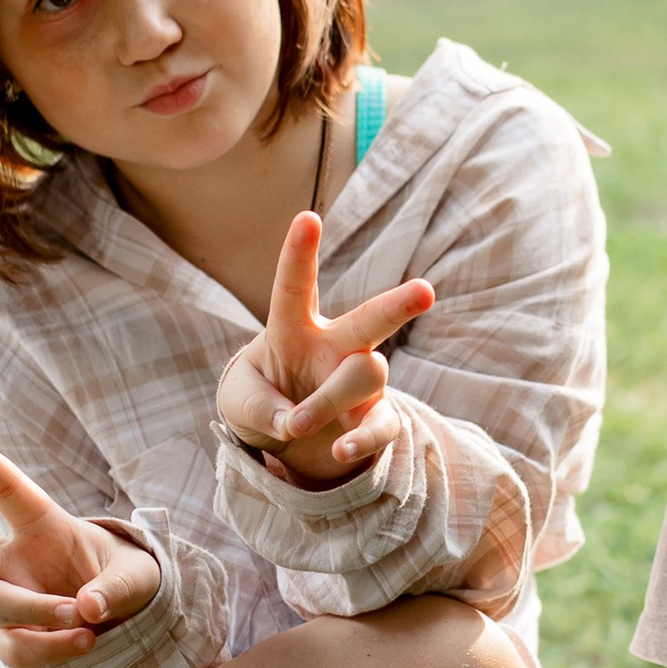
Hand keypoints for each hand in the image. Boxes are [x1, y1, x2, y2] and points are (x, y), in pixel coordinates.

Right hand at [0, 426, 159, 667]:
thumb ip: (119, 587)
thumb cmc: (126, 582)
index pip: (7, 490)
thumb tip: (87, 608)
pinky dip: (49, 648)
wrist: (128, 625)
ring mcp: (8, 602)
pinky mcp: (13, 640)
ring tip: (84, 621)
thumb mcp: (140, 576)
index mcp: (42, 526)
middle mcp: (13, 562)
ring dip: (37, 612)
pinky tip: (84, 643)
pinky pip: (16, 647)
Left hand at [215, 210, 434, 489]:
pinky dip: (360, 439)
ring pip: (366, 375)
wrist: (284, 438)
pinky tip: (339, 450)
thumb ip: (261, 407)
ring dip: (326, 401)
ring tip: (296, 423)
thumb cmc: (261, 400)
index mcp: (295, 329)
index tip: (308, 218)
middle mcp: (337, 346)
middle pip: (371, 319)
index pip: (296, 288)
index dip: (299, 254)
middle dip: (398, 304)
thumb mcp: (241, 401)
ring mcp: (361, 381)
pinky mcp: (375, 418)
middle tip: (425, 292)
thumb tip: (293, 422)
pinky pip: (380, 425)